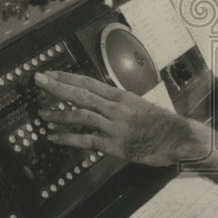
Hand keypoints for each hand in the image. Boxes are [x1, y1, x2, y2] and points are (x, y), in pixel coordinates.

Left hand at [35, 70, 204, 166]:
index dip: (68, 77)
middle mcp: (116, 108)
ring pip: (81, 115)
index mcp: (122, 96)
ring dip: (59, 113)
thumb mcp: (140, 106)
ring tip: (41, 113)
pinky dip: (68, 138)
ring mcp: (115, 126)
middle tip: (38, 80)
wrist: (179, 138)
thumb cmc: (162, 123)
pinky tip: (54, 137)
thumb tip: (102, 101)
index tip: (51, 73)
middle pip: (81, 94)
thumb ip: (120, 104)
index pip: (89, 83)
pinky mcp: (115, 145)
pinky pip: (87, 140)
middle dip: (58, 87)